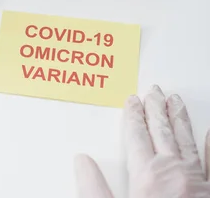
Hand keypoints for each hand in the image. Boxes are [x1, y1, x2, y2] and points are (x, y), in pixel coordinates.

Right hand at [75, 86, 209, 197]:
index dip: (133, 116)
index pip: (137, 136)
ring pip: (186, 140)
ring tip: (176, 102)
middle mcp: (174, 172)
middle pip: (162, 132)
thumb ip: (94, 190)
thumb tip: (82, 162)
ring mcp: (197, 180)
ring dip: (179, 119)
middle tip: (154, 92)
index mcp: (148, 176)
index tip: (132, 101)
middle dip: (156, 110)